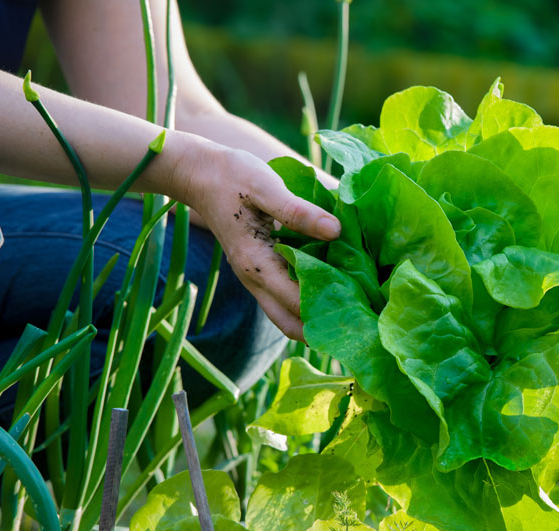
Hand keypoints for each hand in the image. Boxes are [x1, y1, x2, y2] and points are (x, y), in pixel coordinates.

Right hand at [175, 138, 339, 340]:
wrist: (199, 174)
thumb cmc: (232, 177)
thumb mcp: (266, 187)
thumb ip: (299, 212)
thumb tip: (336, 231)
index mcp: (256, 264)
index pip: (296, 302)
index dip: (327, 308)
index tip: (359, 307)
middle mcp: (254, 280)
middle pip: (289, 324)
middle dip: (321, 329)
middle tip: (356, 320)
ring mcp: (254, 279)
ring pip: (286, 315)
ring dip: (313, 318)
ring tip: (349, 308)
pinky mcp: (259, 271)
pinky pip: (283, 298)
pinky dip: (304, 301)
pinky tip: (331, 287)